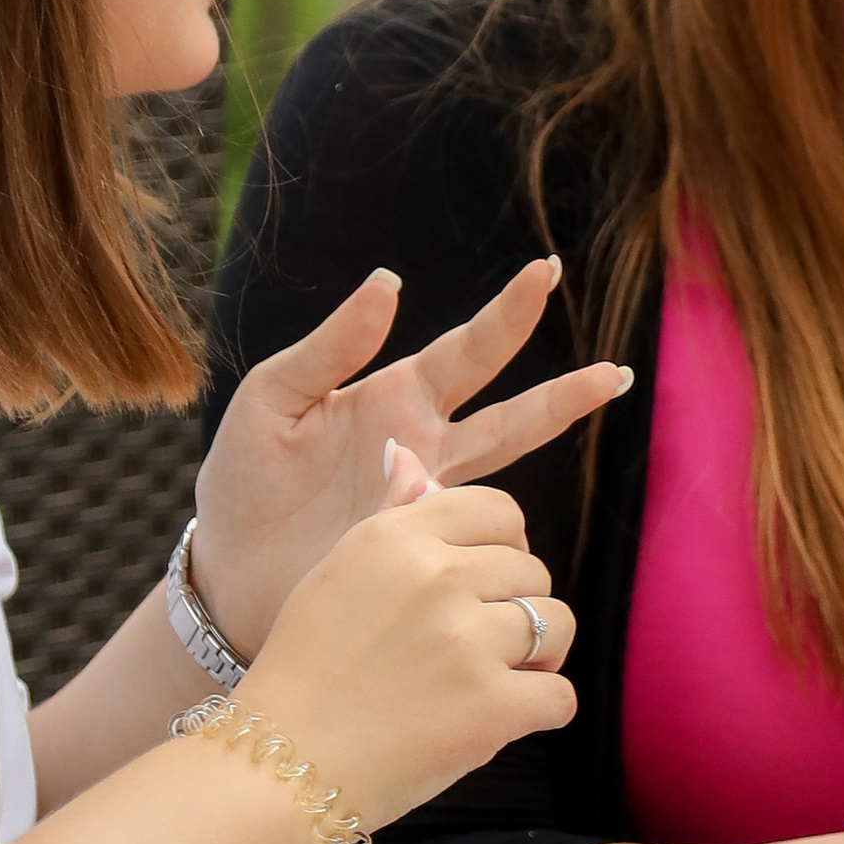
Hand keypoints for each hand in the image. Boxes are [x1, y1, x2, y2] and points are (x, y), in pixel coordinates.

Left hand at [190, 259, 628, 656]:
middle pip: (511, 411)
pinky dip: (499, 520)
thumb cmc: (244, 482)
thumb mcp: (273, 398)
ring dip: (556, 428)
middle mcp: (425, 445)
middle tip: (616, 370)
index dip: (507, 313)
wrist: (227, 570)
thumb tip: (390, 281)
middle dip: (563, 389)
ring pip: (508, 462)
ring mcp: (430, 500)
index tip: (544, 273)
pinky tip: (514, 513)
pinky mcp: (420, 549)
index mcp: (393, 397)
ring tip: (607, 394)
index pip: (465, 349)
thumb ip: (331, 346)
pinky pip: (475, 530)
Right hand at [239, 485, 575, 832]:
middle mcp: (435, 575)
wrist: (280, 766)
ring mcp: (465, 640)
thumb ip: (390, 517)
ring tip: (488, 683)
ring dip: (537, 658)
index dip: (504, 552)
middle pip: (533, 571)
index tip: (480, 589)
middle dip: (514, 611)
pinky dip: (538, 714)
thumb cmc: (306, 673)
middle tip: (470, 652)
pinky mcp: (491, 706)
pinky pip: (560, 695)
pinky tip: (494, 723)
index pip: (500, 512)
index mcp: (396, 536)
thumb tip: (413, 456)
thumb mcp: (335, 575)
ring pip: (557, 625)